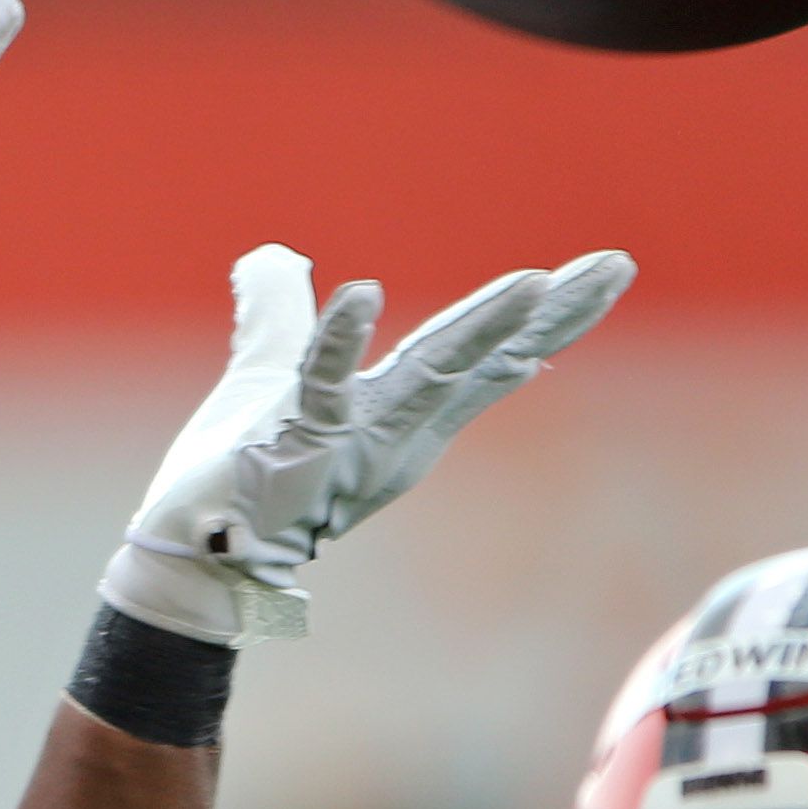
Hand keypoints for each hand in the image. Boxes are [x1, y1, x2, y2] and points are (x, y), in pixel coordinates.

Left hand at [99, 243, 632, 644]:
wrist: (192, 555)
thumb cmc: (237, 478)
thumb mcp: (267, 376)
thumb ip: (280, 315)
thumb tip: (275, 253)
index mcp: (396, 414)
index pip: (478, 358)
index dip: (539, 320)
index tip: (597, 279)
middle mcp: (390, 432)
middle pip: (478, 359)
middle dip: (550, 314)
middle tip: (615, 268)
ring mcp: (349, 442)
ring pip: (427, 374)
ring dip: (481, 330)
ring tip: (537, 283)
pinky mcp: (295, 447)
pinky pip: (321, 386)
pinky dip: (340, 341)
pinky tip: (361, 292)